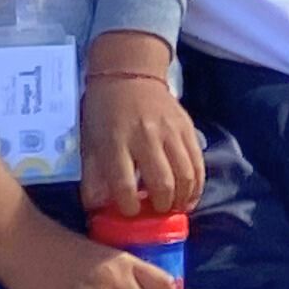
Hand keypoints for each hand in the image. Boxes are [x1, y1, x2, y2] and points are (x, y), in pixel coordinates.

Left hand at [83, 47, 203, 219]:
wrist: (129, 76)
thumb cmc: (104, 114)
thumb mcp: (89, 144)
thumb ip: (93, 179)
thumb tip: (99, 210)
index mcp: (116, 142)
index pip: (125, 185)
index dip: (129, 207)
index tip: (131, 211)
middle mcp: (146, 136)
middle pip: (162, 183)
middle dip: (161, 206)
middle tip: (156, 212)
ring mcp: (171, 131)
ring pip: (186, 175)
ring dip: (182, 199)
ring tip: (174, 207)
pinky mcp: (187, 128)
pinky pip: (199, 163)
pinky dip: (197, 185)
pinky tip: (189, 196)